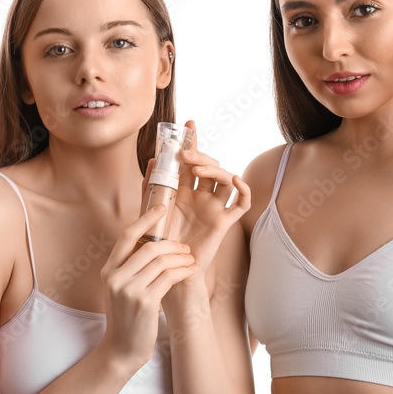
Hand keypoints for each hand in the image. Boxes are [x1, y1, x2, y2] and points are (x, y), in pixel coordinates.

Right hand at [98, 205, 194, 371]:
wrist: (122, 349)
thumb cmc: (127, 317)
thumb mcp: (121, 289)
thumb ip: (130, 268)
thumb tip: (153, 245)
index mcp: (108, 270)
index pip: (127, 236)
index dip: (146, 219)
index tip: (162, 207)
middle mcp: (115, 277)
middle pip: (149, 248)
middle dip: (172, 244)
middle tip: (185, 247)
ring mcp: (129, 289)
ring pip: (161, 262)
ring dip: (180, 258)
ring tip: (190, 260)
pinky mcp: (145, 302)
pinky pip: (168, 277)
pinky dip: (182, 271)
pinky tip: (189, 271)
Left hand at [157, 120, 250, 273]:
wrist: (167, 269)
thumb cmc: (158, 243)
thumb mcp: (149, 211)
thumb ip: (150, 186)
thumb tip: (153, 159)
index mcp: (184, 191)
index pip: (190, 161)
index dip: (192, 141)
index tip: (189, 123)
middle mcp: (201, 196)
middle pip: (210, 166)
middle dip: (200, 155)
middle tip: (185, 154)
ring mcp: (214, 208)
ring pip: (225, 179)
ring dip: (215, 169)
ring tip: (197, 170)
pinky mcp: (224, 222)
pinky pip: (241, 203)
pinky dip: (242, 189)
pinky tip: (234, 179)